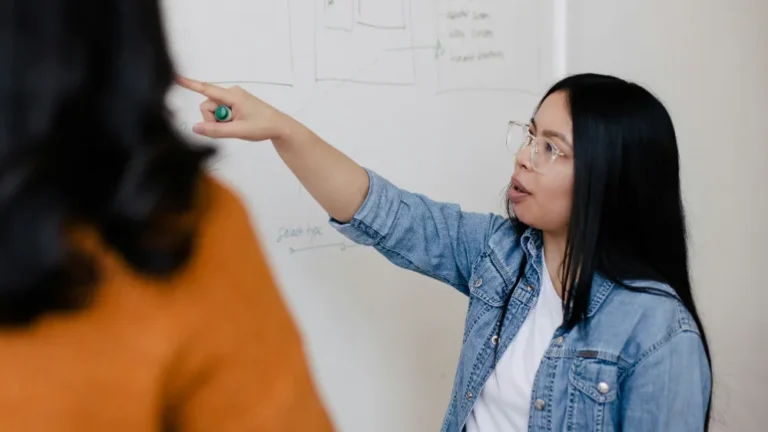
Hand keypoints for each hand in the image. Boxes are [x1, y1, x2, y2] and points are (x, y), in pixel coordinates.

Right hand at [176, 76, 293, 141]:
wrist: (279, 126)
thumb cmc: (263, 126)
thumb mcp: (239, 131)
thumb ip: (216, 131)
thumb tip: (195, 128)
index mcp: (232, 95)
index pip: (206, 89)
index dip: (190, 84)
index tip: (176, 78)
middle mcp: (231, 93)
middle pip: (207, 106)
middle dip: (213, 119)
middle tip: (231, 127)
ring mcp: (233, 98)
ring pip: (213, 111)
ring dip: (220, 121)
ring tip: (237, 126)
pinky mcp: (234, 103)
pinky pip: (221, 112)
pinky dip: (224, 120)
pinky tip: (237, 123)